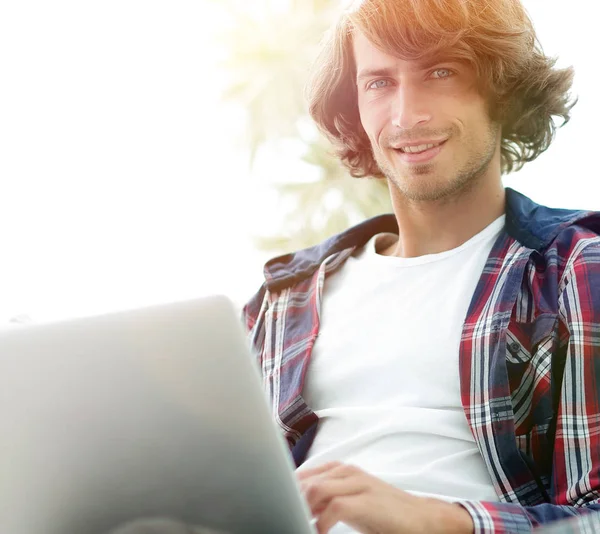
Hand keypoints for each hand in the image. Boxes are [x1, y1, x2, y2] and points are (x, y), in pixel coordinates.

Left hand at [297, 462, 474, 533]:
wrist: (421, 518)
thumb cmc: (383, 512)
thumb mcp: (349, 500)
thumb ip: (325, 498)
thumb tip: (299, 507)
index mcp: (339, 469)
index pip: (302, 475)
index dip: (287, 491)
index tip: (279, 506)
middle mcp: (346, 471)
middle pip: (305, 481)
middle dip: (292, 501)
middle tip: (288, 517)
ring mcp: (358, 483)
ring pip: (316, 490)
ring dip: (304, 510)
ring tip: (301, 524)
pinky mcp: (367, 500)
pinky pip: (334, 507)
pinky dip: (322, 522)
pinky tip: (320, 531)